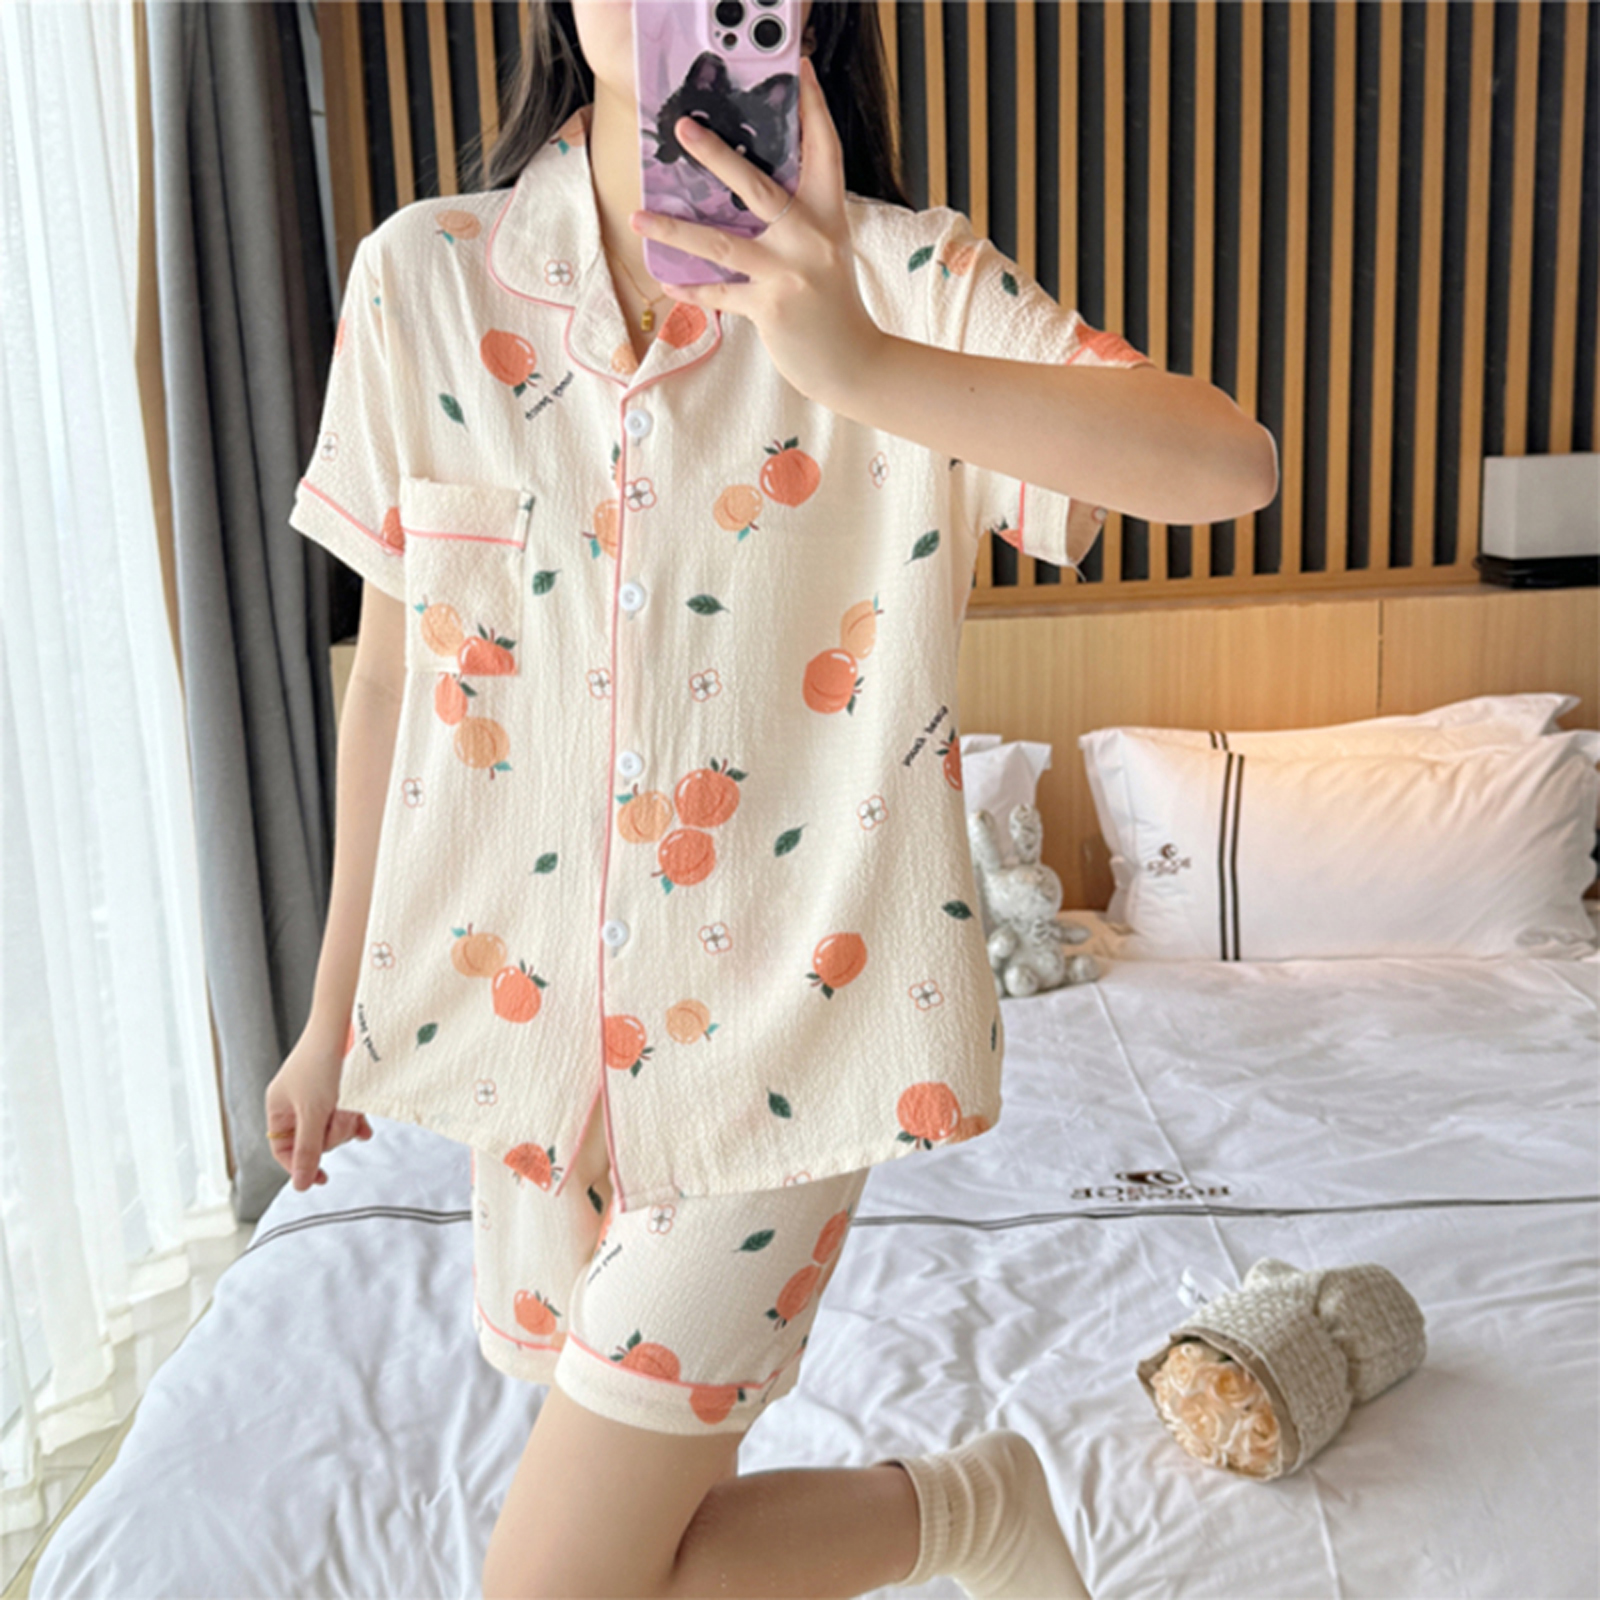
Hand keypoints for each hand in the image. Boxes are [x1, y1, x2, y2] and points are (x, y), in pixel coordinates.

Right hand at [265, 1037, 373, 1190]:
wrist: (346, 1024)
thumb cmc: (322, 1062)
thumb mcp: (314, 1112)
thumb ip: (308, 1150)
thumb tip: (300, 1185)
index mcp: (279, 1107)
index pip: (283, 1150)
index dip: (300, 1165)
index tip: (323, 1178)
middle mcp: (296, 1103)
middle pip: (313, 1141)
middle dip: (331, 1133)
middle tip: (339, 1116)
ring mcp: (319, 1096)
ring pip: (333, 1129)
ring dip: (345, 1122)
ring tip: (351, 1106)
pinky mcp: (340, 1089)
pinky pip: (347, 1115)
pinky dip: (356, 1119)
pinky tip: (366, 1126)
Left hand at [629, 56, 884, 407]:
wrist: (854, 365)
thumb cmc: (835, 307)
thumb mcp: (827, 252)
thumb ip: (799, 222)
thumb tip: (748, 196)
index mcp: (829, 216)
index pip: (825, 150)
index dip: (813, 109)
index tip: (801, 71)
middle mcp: (811, 238)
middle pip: (758, 186)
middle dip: (716, 155)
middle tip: (684, 128)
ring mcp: (789, 273)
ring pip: (722, 243)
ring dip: (675, 230)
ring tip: (639, 217)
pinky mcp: (771, 308)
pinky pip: (719, 294)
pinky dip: (691, 289)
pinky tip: (668, 281)